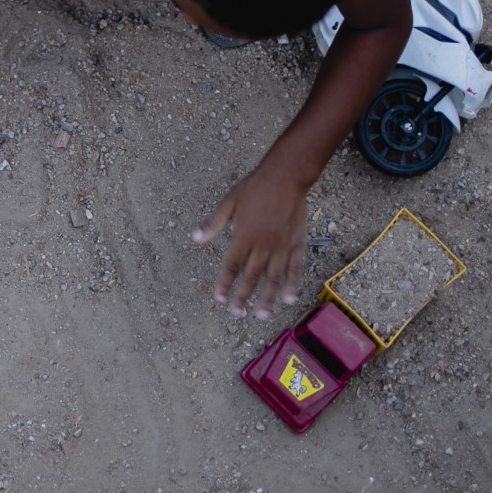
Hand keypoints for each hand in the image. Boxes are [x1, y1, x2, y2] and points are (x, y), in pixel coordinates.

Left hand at [191, 161, 310, 319]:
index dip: (225, 284)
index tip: (220, 299)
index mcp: (243, 235)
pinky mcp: (297, 243)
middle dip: (243, 297)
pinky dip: (291, 284)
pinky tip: (288, 298)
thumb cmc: (255, 187)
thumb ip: (214, 223)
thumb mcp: (229, 202)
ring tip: (261, 315)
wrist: (285, 177)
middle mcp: (262, 245)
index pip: (231, 265)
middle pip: (251, 276)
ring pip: (273, 277)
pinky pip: (295, 268)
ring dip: (267, 298)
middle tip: (236, 314)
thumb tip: (195, 239)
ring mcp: (281, 246)